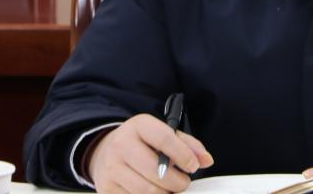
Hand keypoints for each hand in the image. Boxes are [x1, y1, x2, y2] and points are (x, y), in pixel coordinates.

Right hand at [88, 113, 214, 192]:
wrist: (106, 151)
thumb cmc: (142, 143)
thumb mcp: (163, 134)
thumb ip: (187, 145)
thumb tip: (206, 160)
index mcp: (138, 126)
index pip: (165, 139)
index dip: (184, 155)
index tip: (193, 166)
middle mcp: (121, 145)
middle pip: (157, 171)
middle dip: (178, 182)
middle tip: (183, 183)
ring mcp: (111, 168)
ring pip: (147, 191)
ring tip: (171, 189)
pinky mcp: (107, 188)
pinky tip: (156, 192)